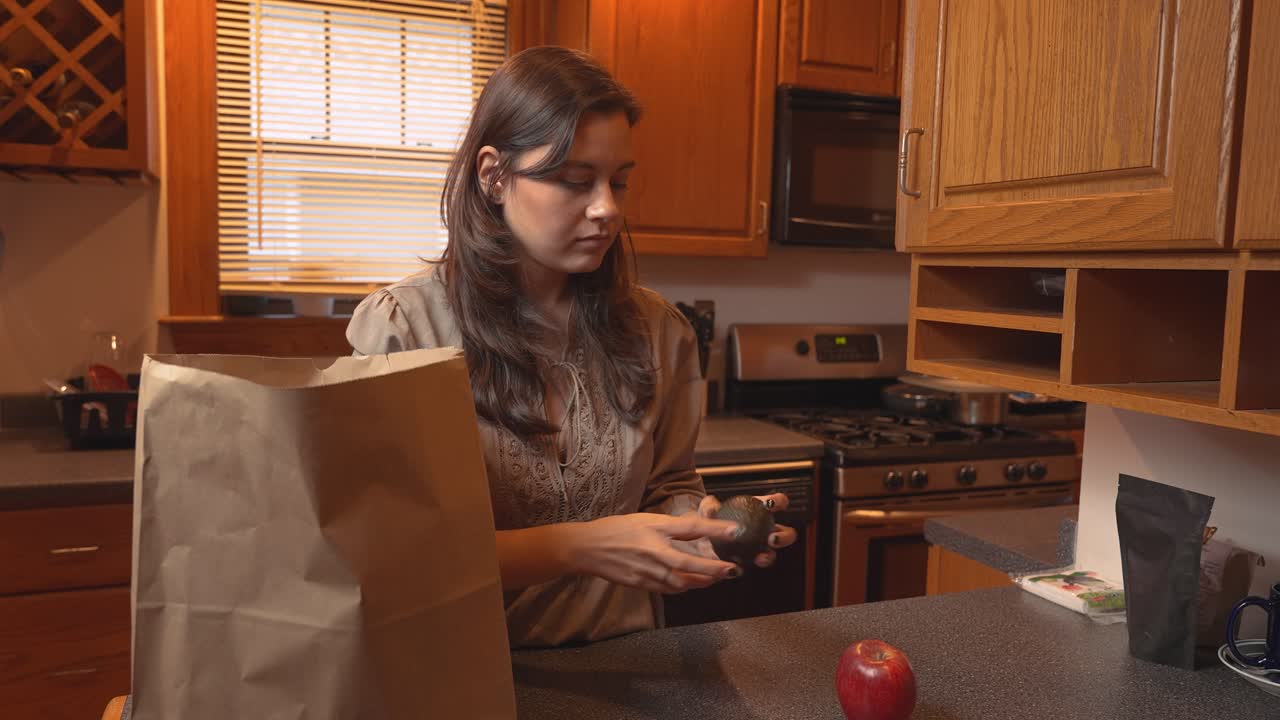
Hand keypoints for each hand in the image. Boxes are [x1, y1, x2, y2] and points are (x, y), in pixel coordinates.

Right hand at [568, 513, 742, 593]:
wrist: (588, 549)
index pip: (689, 528)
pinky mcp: (641, 584)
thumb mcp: (645, 520)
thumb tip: (697, 529)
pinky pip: (667, 588)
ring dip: (701, 581)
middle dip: (713, 568)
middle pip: (688, 563)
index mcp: (654, 530)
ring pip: (680, 581)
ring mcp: (646, 571)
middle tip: (732, 570)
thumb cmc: (616, 530)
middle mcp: (652, 551)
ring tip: (717, 578)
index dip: (714, 529)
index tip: (735, 531)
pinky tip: (691, 584)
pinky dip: (683, 587)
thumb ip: (672, 527)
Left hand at [697, 493, 797, 568]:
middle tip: (772, 538)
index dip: (779, 501)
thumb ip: (709, 506)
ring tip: (760, 558)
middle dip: (784, 537)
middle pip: (785, 534)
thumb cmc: (707, 519)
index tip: (772, 504)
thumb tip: (713, 507)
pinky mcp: (745, 564)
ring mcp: (757, 549)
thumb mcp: (705, 509)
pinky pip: (749, 568)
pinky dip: (745, 568)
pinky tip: (737, 568)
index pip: (776, 503)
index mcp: (759, 511)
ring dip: (769, 557)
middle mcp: (764, 532)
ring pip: (771, 555)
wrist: (696, 539)